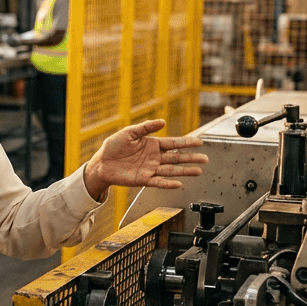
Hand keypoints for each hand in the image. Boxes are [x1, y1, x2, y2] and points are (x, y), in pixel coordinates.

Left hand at [84, 119, 207, 199]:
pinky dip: (168, 183)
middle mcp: (154, 157)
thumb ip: (145, 127)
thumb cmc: (113, 146)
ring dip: (185, 171)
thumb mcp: (129, 132)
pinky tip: (178, 183)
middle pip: (176, 157)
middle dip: (191, 158)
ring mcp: (150, 169)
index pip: (173, 143)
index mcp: (152, 144)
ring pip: (171, 170)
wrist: (101, 163)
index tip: (199, 142)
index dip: (186, 142)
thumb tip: (162, 122)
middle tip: (205, 158)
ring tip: (198, 171)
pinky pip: (158, 182)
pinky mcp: (143, 179)